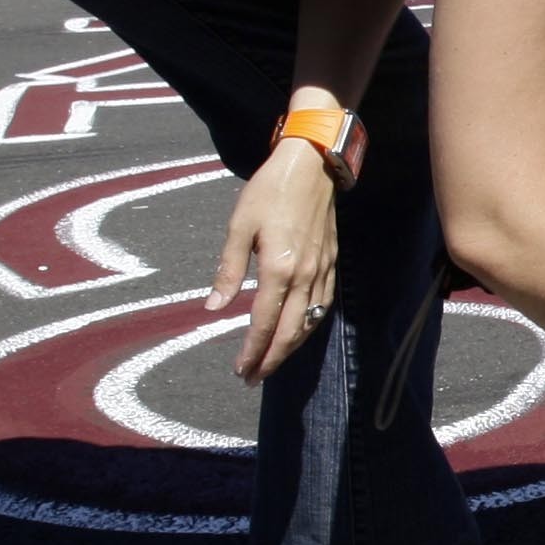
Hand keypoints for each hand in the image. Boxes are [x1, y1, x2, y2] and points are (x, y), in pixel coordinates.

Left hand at [210, 139, 340, 381]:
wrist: (311, 166)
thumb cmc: (269, 191)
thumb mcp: (239, 226)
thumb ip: (228, 270)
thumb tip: (214, 307)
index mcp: (278, 268)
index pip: (263, 322)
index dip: (251, 350)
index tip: (240, 370)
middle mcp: (304, 276)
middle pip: (289, 332)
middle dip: (271, 359)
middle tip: (253, 378)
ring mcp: (321, 271)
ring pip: (309, 323)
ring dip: (290, 347)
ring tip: (271, 361)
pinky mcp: (331, 263)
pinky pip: (322, 305)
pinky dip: (309, 326)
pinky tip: (297, 331)